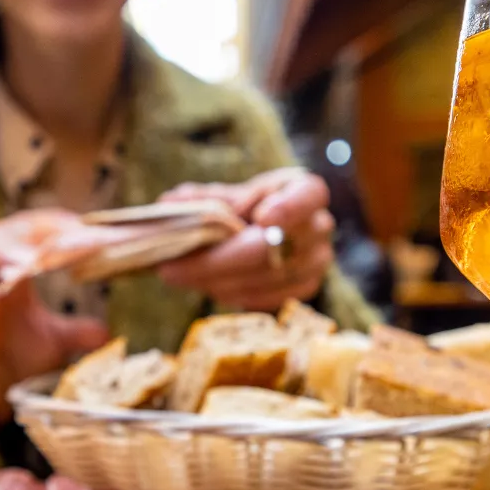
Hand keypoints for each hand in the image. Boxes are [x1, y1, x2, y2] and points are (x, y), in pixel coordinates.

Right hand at [0, 240, 108, 423]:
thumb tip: (107, 332)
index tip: (79, 229)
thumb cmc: (20, 358)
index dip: (46, 225)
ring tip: (20, 260)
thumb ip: (79, 331)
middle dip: (20, 233)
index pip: (20, 232)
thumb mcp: (56, 341)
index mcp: (9, 274)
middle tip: (55, 239)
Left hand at [156, 169, 336, 310]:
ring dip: (214, 281)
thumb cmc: (249, 206)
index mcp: (306, 191)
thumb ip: (203, 200)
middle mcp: (320, 226)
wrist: (275, 232)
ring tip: (177, 275)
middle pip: (271, 249)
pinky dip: (230, 293)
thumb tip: (170, 206)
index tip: (263, 219)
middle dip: (216, 261)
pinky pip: (264, 298)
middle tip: (171, 268)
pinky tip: (207, 284)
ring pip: (262, 279)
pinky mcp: (305, 288)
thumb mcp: (231, 194)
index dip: (288, 209)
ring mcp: (317, 262)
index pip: (307, 196)